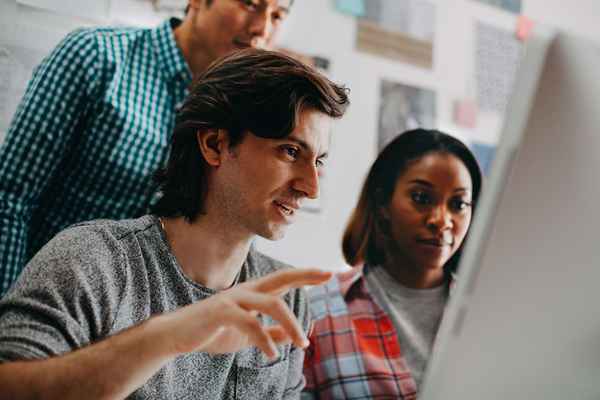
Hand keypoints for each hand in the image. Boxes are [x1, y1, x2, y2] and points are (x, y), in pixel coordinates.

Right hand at [162, 268, 330, 358]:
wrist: (176, 336)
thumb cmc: (212, 332)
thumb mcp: (246, 335)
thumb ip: (269, 333)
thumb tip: (292, 336)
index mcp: (253, 294)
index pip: (284, 280)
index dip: (305, 275)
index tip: (327, 273)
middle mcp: (246, 291)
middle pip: (281, 278)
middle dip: (305, 275)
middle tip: (328, 275)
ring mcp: (234, 299)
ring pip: (272, 304)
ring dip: (292, 324)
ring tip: (303, 344)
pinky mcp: (222, 312)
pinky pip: (251, 324)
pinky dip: (265, 340)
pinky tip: (272, 354)